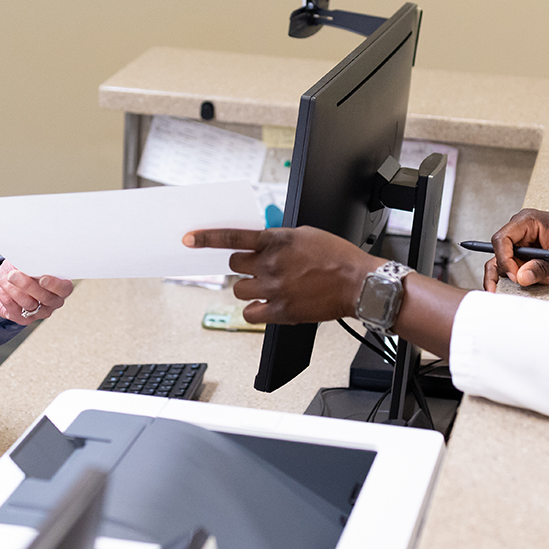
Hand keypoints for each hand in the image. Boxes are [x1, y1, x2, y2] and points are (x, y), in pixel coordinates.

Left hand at [0, 260, 74, 323]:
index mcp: (60, 286)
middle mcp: (53, 301)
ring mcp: (39, 312)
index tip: (42, 278)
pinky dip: (2, 293)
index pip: (64, 288)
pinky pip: (13, 307)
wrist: (7, 281)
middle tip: (12, 275)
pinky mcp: (24, 318)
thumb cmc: (23, 268)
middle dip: (27, 285)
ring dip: (10, 288)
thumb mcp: (28, 261)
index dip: (55, 284)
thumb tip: (26, 257)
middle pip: (44, 297)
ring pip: (27, 303)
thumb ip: (31, 261)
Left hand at [183, 227, 381, 324]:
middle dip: (243, 266)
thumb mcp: (307, 235)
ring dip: (250, 288)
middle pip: (235, 266)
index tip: (190, 239)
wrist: (359, 283)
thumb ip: (280, 239)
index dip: (207, 238)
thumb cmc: (339, 258)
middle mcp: (272, 264)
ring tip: (269, 287)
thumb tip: (261, 244)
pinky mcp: (281, 311)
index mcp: (277, 240)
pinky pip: (250, 313)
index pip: (233, 237)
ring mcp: (274, 288)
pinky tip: (268, 305)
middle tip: (259, 269)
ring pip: (239, 290)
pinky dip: (255, 310)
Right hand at [484, 209, 548, 290]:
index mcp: (527, 220)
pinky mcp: (527, 251)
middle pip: (499, 252)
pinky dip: (525, 276)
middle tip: (515, 286)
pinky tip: (543, 278)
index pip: (502, 239)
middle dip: (507, 271)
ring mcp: (522, 240)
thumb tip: (521, 278)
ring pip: (506, 262)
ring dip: (518, 275)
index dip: (505, 259)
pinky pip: (517, 266)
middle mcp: (520, 229)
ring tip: (541, 280)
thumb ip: (542, 267)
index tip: (516, 276)